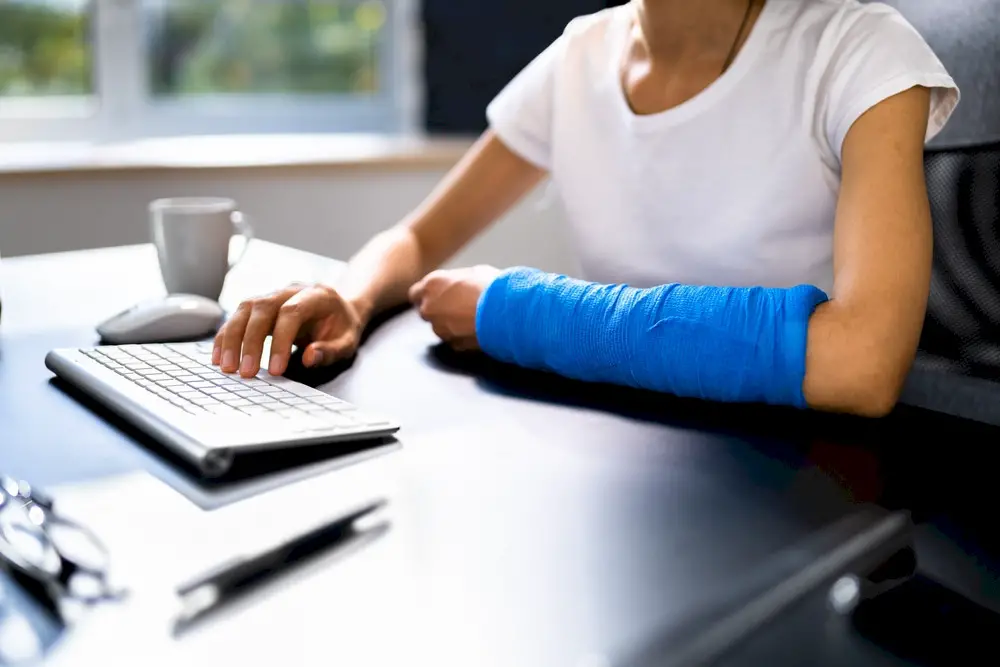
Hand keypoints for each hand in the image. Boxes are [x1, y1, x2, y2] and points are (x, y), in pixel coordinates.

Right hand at [213, 283, 363, 377]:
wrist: (339, 308)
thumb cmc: (342, 327)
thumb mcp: (347, 342)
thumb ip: (330, 350)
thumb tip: (309, 358)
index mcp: (317, 296)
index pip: (292, 312)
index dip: (281, 340)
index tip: (275, 370)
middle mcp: (291, 290)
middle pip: (262, 308)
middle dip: (251, 342)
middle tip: (245, 372)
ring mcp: (273, 294)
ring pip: (244, 308)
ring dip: (231, 338)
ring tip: (226, 366)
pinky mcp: (260, 305)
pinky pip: (237, 316)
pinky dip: (226, 335)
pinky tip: (218, 355)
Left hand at [408, 265, 500, 350]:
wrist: (506, 311)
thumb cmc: (492, 287)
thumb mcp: (473, 273)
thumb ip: (456, 281)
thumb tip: (459, 285)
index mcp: (431, 285)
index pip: (415, 294)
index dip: (426, 295)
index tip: (436, 296)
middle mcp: (429, 308)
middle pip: (426, 312)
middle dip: (438, 310)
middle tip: (458, 306)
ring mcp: (440, 329)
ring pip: (439, 327)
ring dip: (450, 324)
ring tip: (471, 317)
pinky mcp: (453, 344)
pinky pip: (453, 340)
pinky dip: (461, 336)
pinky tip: (476, 328)